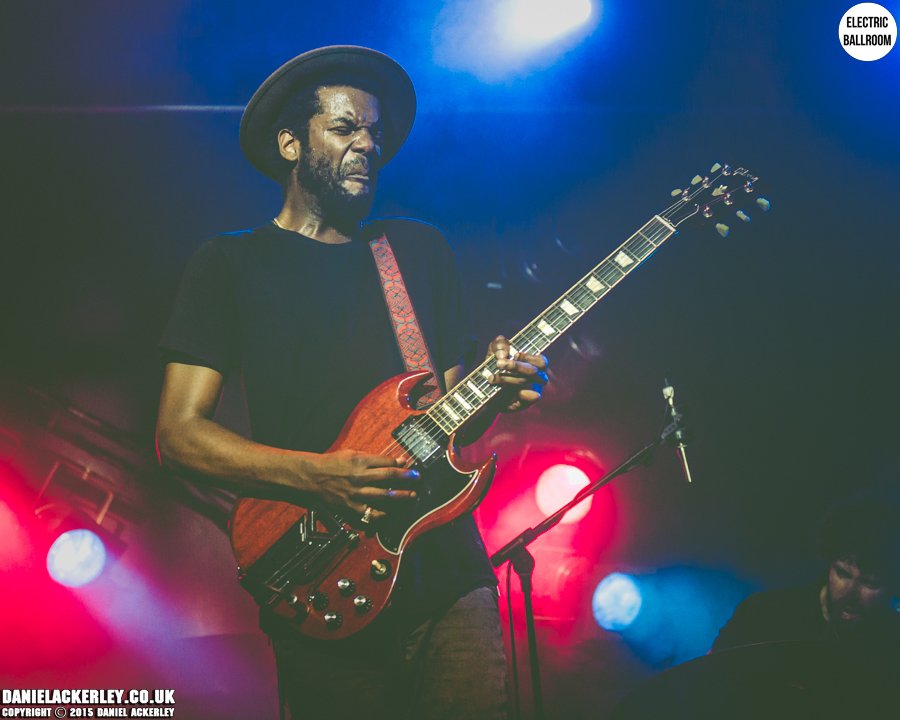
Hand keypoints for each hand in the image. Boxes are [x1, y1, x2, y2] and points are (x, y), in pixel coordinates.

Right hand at [298, 449, 417, 523]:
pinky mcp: (351, 508)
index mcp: (360, 461)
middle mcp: (359, 477)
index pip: (387, 463)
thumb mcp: (352, 454)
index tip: (409, 466)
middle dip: (406, 478)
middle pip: (389, 477)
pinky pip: (371, 514)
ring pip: (384, 496)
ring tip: (411, 496)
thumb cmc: (333, 463)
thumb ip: (374, 458)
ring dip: (401, 496)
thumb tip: (396, 461)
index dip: (400, 464)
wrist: (312, 477)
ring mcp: (356, 494)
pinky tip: (392, 513)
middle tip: (417, 479)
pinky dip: (383, 515)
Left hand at [487, 335, 548, 412]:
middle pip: (533, 372)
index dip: (529, 357)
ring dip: (507, 379)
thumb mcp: (494, 351)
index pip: (541, 361)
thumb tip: (503, 353)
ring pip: (525, 384)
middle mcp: (537, 377)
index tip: (515, 354)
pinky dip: (520, 395)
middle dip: (515, 366)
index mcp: (534, 363)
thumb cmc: (495, 366)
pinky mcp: (524, 403)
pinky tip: (509, 392)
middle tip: (498, 363)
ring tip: (491, 378)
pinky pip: (528, 400)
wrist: (485, 388)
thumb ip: (499, 344)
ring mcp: (532, 391)